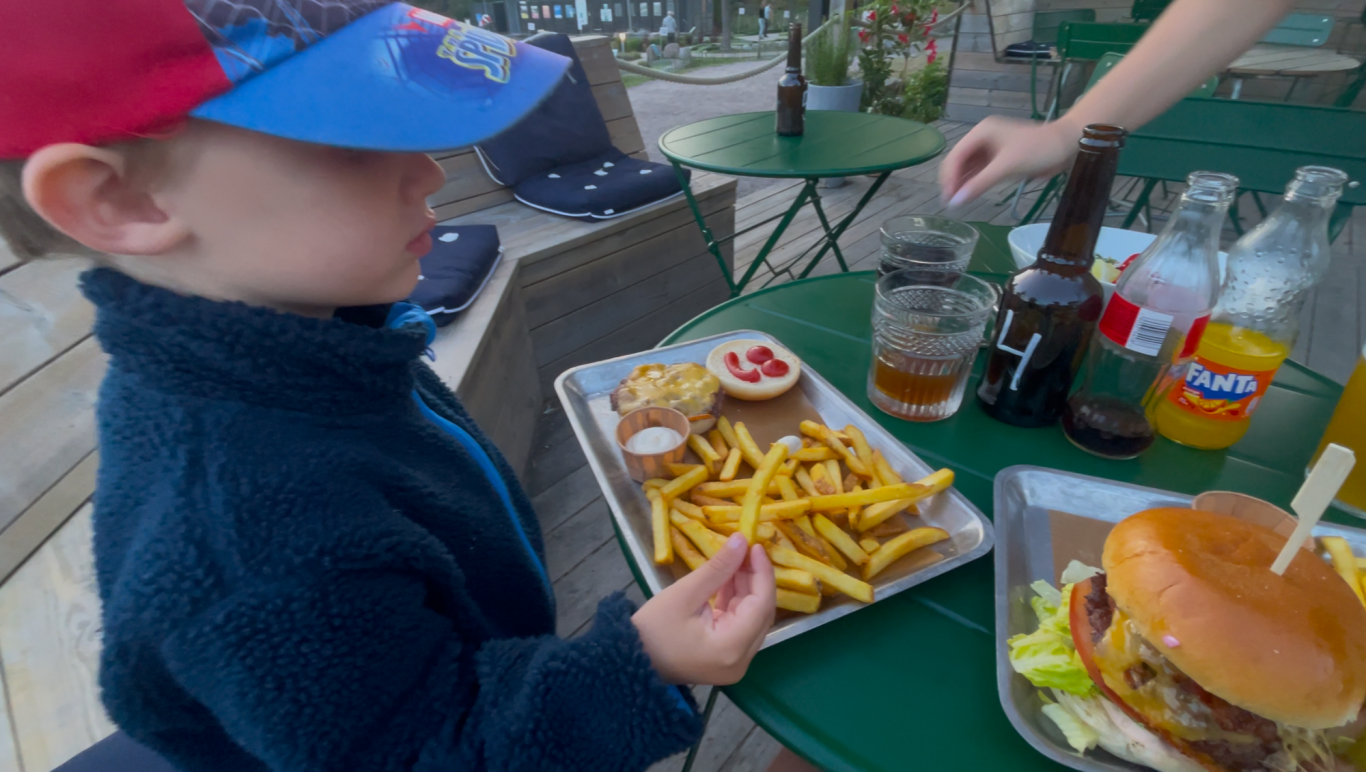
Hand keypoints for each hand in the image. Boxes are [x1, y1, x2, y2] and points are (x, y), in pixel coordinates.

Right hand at [633, 533, 775, 684]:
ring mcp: (734, 662)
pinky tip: (729, 579)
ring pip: (751, 618)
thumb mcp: (685, 593)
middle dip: (755, 579)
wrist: (629, 659)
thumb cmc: (653, 628)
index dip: (762, 573)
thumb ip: (718, 568)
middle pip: (760, 613)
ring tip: (736, 559)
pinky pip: (739, 626)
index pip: (762, 605)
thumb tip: (741, 541)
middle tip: (746, 549)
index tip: (755, 545)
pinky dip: (736, 602)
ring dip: (746, 589)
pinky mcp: (725, 658)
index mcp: (732, 647)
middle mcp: (741, 660)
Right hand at [939, 117, 1080, 207]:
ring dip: (963, 183)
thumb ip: (979, 184)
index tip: (947, 198)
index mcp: (981, 132)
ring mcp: (990, 147)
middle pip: (959, 161)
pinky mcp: (999, 157)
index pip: (956, 156)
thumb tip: (955, 202)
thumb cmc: (1037, 150)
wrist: (1067, 145)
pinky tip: (971, 194)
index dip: (949, 177)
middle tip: (951, 203)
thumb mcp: (1006, 167)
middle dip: (954, 181)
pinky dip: (975, 182)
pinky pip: (981, 170)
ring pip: (969, 167)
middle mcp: (982, 137)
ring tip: (959, 202)